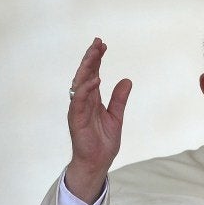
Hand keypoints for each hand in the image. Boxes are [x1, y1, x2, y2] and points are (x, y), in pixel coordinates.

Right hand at [65, 38, 131, 203]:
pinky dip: (85, 90)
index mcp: (92, 99)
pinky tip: (94, 79)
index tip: (103, 44)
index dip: (97, 59)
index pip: (93, 74)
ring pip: (80, 84)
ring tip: (94, 54)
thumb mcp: (116, 116)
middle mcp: (84, 101)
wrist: (98, 162)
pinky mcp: (76, 120)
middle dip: (90, 58)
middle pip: (85, 74)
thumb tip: (127, 80)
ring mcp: (79, 109)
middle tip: (97, 42)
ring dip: (86, 68)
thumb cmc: (104, 142)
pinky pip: (79, 101)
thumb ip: (119, 99)